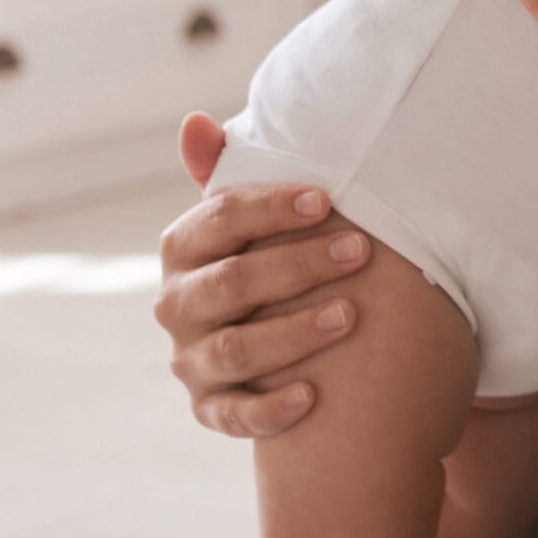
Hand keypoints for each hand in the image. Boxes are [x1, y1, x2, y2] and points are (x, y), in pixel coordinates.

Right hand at [151, 112, 370, 436]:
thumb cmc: (266, 255)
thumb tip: (194, 121)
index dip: (272, 209)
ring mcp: (190, 360)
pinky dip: (270, 409)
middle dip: (297, 265)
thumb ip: (227, 171)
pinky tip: (314, 396)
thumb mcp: (249, 216)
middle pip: (230, 283)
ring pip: (235, 350)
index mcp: (183, 248)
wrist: (268, 336)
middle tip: (360, 251)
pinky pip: (234, 415)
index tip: (328, 201)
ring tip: (351, 315)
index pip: (220, 220)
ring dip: (293, 333)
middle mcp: (177, 305)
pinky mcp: (209, 406)